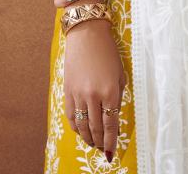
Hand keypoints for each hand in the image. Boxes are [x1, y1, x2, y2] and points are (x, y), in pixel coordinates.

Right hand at [65, 19, 125, 160]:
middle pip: (96, 128)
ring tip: (93, 143)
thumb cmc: (108, 52)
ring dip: (88, 138)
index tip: (111, 152)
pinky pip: (70, 116)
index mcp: (110, 91)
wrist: (87, 35)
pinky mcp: (67, 91)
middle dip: (100, 142)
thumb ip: (117, 98)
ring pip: (81, 125)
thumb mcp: (120, 74)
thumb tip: (114, 119)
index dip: (110, 142)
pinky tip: (80, 131)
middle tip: (103, 149)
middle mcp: (93, 96)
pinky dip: (75, 127)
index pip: (111, 125)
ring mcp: (78, 94)